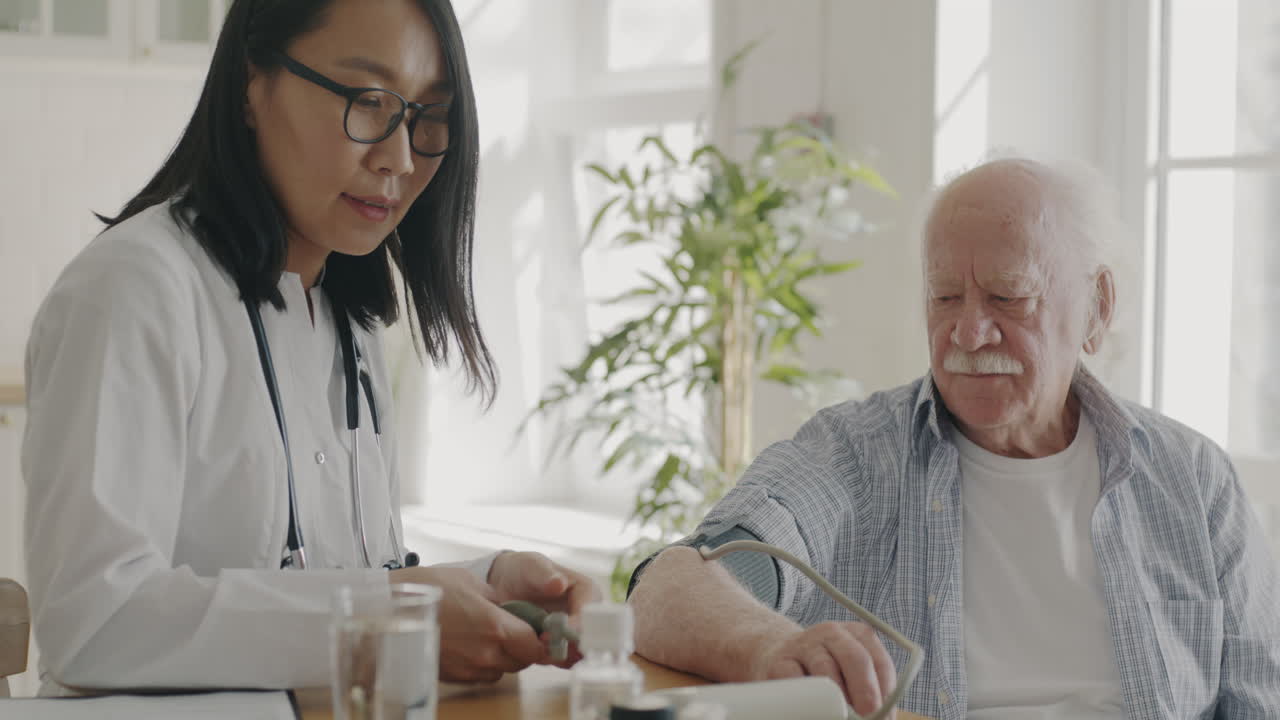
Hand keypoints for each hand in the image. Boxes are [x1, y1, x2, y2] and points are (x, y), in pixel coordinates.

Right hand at [389, 565, 544, 682]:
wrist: (388, 609)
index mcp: (496, 627)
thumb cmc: (428, 588)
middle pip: (521, 661)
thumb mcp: (470, 581)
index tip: (538, 627)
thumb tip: (511, 607)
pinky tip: (468, 643)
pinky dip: (482, 662)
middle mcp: (485, 653)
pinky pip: (480, 674)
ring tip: (485, 633)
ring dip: (502, 656)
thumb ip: (498, 598)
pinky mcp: (453, 676)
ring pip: (501, 670)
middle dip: (522, 646)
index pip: (535, 645)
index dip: (540, 637)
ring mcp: (468, 668)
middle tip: (512, 627)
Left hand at [487, 551, 603, 666]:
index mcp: (588, 593)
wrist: (508, 585)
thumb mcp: (532, 567)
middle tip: (540, 647)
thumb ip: (545, 576)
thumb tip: (559, 584)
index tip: (549, 634)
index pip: (590, 615)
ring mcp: (577, 633)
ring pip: (578, 654)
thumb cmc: (524, 571)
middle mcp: (588, 615)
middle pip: (589, 639)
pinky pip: (565, 661)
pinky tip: (534, 655)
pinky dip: (552, 661)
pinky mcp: (564, 646)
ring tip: (534, 651)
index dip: (574, 628)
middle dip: (567, 648)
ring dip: (559, 657)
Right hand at [750, 622, 896, 717]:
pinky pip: (794, 680)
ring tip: (838, 714)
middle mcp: (832, 633)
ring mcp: (804, 644)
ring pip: (825, 669)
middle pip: (855, 658)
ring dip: (835, 698)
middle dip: (865, 691)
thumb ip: (869, 691)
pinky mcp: (779, 661)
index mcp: (858, 635)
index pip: (879, 662)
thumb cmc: (825, 671)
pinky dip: (805, 699)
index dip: (885, 692)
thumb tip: (881, 718)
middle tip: (867, 716)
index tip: (884, 715)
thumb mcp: (852, 673)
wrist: (776, 655)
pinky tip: (811, 709)